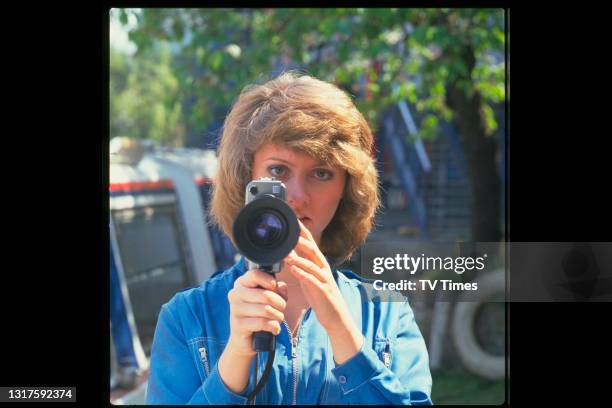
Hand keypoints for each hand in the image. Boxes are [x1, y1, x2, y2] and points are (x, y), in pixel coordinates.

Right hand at [225, 268, 288, 357]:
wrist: (246, 340)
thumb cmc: (260, 314)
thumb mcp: (271, 299)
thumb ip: (278, 289)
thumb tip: (282, 287)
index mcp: (242, 283)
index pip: (255, 274)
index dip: (270, 282)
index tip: (275, 289)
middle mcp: (235, 294)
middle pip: (266, 295)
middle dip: (280, 304)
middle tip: (281, 309)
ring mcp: (235, 309)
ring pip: (266, 310)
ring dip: (278, 316)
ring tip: (278, 319)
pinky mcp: (238, 325)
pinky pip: (263, 323)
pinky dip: (274, 326)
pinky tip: (274, 328)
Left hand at [284, 220, 363, 362]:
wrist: (336, 317)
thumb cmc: (321, 297)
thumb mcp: (309, 278)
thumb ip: (301, 266)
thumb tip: (289, 254)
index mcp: (319, 263)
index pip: (310, 243)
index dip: (302, 231)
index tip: (292, 220)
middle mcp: (323, 268)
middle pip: (313, 249)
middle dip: (301, 239)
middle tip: (289, 230)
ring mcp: (324, 279)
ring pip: (312, 264)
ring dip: (299, 257)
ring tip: (287, 252)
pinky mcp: (323, 291)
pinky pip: (312, 281)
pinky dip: (302, 274)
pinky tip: (293, 270)